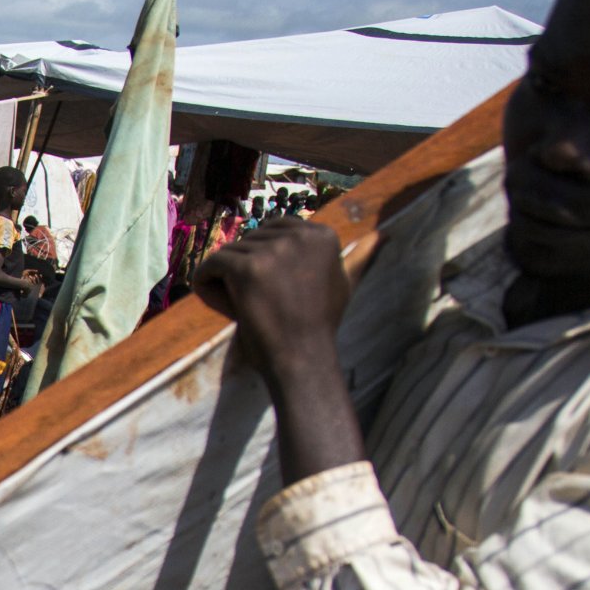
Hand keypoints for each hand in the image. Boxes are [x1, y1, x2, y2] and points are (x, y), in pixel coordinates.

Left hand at [191, 218, 348, 379]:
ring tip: (247, 309)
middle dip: (245, 270)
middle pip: (249, 241)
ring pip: (228, 254)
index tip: (276, 289)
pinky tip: (222, 306)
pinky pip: (208, 266)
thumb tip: (384, 235)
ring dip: (225, 282)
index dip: (265, 261)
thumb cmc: (318, 327)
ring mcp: (273, 250)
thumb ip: (355, 258)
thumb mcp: (344, 283)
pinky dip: (205, 285)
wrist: (303, 359)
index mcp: (322, 234)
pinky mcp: (247, 267)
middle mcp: (300, 235)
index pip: (273, 231)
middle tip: (261, 304)